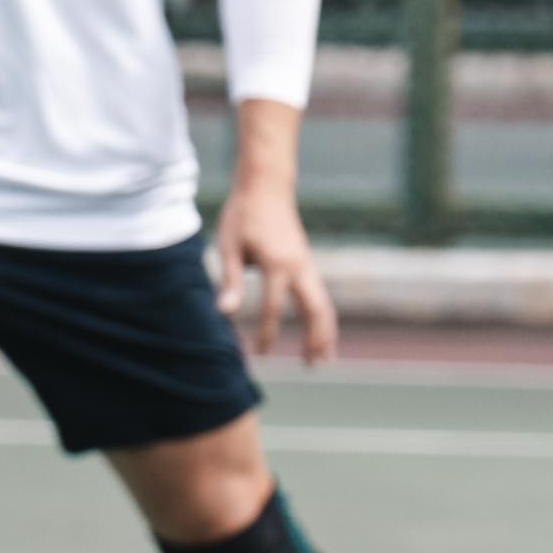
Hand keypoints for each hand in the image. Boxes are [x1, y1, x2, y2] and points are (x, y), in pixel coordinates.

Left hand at [214, 175, 337, 364]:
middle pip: (316, 310)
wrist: (267, 186)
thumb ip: (230, 281)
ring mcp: (307, 264)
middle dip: (316, 339)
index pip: (273, 307)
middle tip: (315, 366)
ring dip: (326, 331)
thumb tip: (226, 314)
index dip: (265, 333)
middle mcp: (299, 267)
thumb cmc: (243, 215)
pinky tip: (318, 329)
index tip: (259, 355)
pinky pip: (320, 295)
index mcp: (278, 264)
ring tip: (326, 357)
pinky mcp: (306, 262)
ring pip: (324, 304)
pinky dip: (322, 316)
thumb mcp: (229, 246)